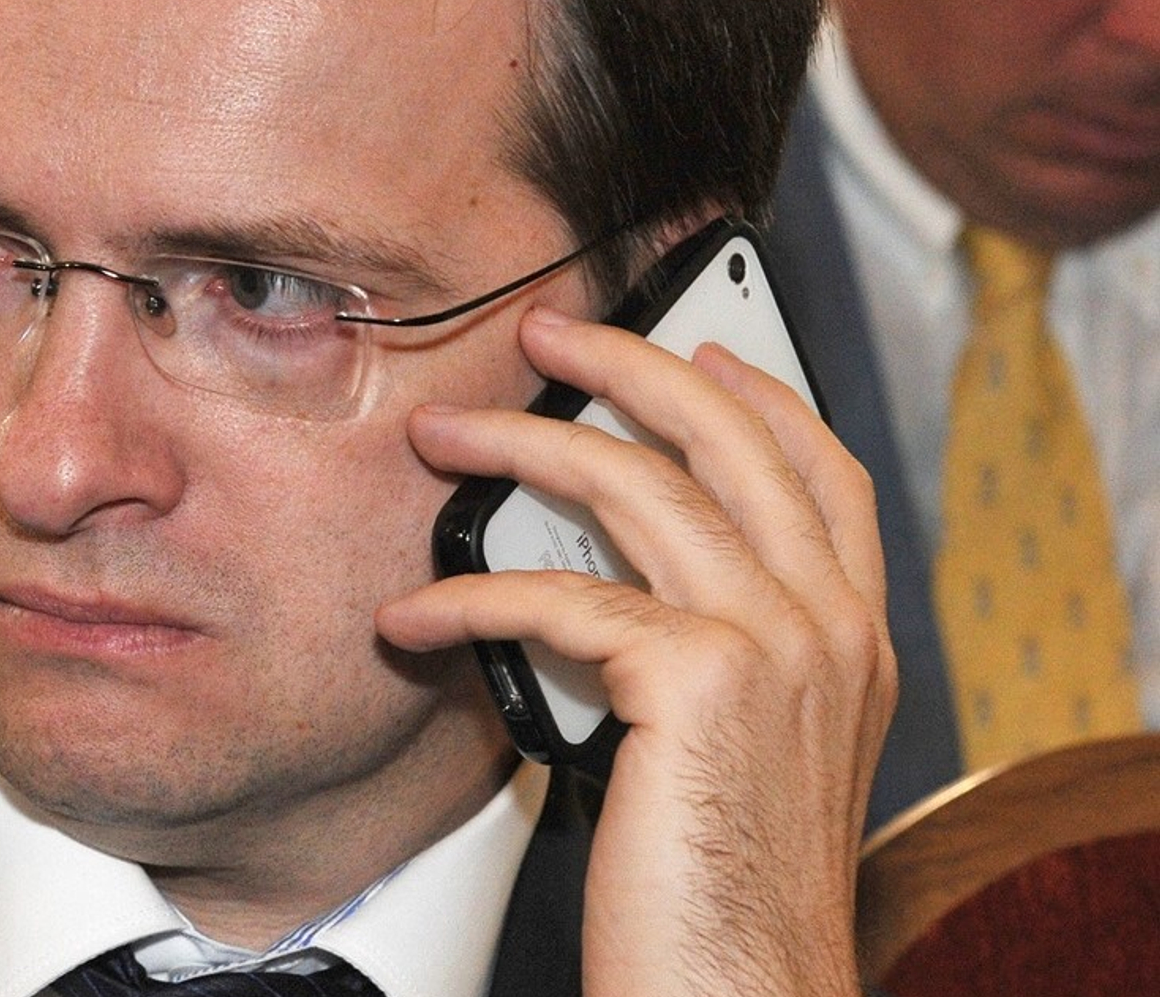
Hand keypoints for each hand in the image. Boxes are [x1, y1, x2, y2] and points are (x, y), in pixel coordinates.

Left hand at [376, 307, 893, 996]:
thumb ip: (715, 654)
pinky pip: (558, 599)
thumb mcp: (747, 748)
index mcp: (851, 637)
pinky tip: (415, 614)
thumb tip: (614, 584)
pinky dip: (468, 599)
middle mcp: (828, 625)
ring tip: (444, 436)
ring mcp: (774, 643)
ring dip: (523, 447)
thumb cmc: (724, 889)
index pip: (821, 473)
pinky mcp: (695, 678)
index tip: (699, 351)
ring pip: (640, 489)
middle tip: (549, 334)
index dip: (758, 397)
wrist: (744, 990)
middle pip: (730, 442)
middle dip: (630, 368)